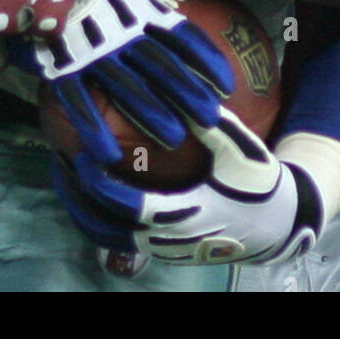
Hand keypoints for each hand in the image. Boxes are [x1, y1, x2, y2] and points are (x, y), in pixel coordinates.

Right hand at [35, 0, 234, 164]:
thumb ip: (158, 11)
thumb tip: (195, 23)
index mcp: (140, 11)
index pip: (180, 35)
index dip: (205, 59)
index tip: (227, 85)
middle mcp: (120, 30)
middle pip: (159, 64)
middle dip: (186, 91)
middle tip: (211, 119)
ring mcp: (92, 49)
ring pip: (126, 84)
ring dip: (151, 112)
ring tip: (175, 138)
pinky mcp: (62, 66)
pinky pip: (79, 100)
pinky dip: (94, 128)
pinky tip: (109, 156)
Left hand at [54, 109, 325, 264]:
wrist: (276, 224)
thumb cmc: (257, 183)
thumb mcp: (238, 150)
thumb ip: (209, 123)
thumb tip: (181, 87)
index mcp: (185, 215)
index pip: (130, 207)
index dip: (102, 184)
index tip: (83, 156)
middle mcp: (169, 239)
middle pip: (107, 227)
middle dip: (79, 196)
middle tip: (63, 161)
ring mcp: (165, 249)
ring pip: (108, 238)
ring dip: (83, 210)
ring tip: (66, 177)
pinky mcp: (164, 251)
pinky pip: (119, 241)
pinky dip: (98, 219)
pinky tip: (89, 192)